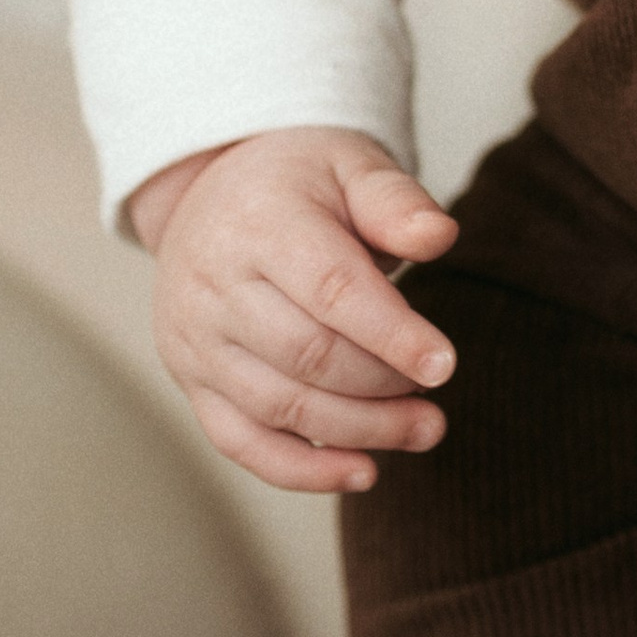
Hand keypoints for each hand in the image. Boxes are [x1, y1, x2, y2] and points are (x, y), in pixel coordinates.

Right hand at [134, 128, 461, 493]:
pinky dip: (300, 470)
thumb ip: (396, 201)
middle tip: (437, 400)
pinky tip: (362, 472)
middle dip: (382, 388)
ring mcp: (194, 338)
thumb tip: (440, 237)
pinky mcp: (191, 379)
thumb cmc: (299, 180)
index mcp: (259, 224)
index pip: (330, 290)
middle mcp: (213, 284)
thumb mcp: (351, 164)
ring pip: (278, 405)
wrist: (213, 189)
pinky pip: (239, 441)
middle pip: (306, 355)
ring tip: (423, 430)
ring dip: (357, 432)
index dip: (391, 334)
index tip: (445, 365)